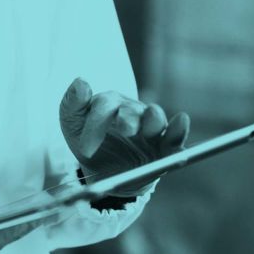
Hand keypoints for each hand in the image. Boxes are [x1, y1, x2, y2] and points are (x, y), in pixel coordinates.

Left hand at [58, 78, 189, 196]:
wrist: (102, 172)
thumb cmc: (86, 139)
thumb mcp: (72, 123)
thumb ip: (72, 103)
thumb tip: (81, 82)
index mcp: (109, 103)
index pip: (104, 106)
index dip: (95, 126)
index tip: (85, 150)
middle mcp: (131, 110)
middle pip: (131, 110)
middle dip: (128, 119)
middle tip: (125, 130)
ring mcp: (149, 127)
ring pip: (154, 118)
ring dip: (153, 120)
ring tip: (149, 129)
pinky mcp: (163, 146)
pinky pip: (173, 136)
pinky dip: (178, 129)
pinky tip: (180, 122)